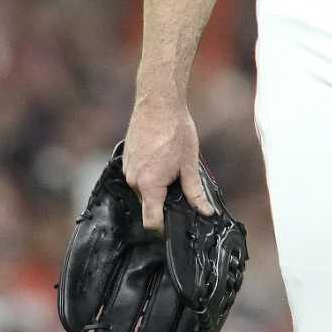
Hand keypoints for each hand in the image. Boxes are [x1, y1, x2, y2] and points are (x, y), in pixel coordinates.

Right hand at [123, 95, 215, 234]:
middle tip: (179, 184)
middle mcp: (134, 180)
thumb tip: (205, 212)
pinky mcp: (126, 159)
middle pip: (148, 205)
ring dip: (156, 186)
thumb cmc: (175, 130)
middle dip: (163, 200)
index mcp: (150, 185)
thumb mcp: (190, 164)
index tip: (175, 224)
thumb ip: (195, 192)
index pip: (151, 221)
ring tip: (170, 166)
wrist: (158, 103)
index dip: (163, 227)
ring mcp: (127, 169)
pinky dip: (148, 174)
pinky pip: (137, 176)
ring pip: (143, 190)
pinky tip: (160, 158)